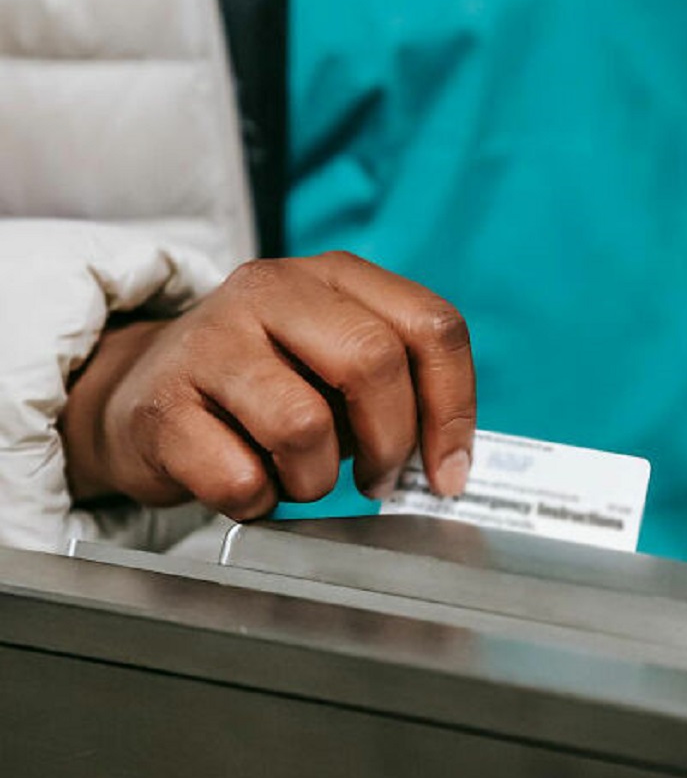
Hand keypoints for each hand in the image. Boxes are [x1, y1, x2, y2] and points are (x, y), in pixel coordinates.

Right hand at [61, 252, 475, 519]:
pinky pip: (239, 477)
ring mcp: (210, 340)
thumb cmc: (265, 387)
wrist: (140, 393)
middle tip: (378, 480)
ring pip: (305, 425)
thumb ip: (398, 391)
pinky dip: (255, 501)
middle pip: (373, 362)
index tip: (450, 470)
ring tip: (298, 475)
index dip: (454, 407)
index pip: (431, 325)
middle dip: (392, 442)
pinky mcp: (162, 402)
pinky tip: (246, 483)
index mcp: (335, 276)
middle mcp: (272, 290)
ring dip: (316, 478)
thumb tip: (448, 461)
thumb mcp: (336, 366)